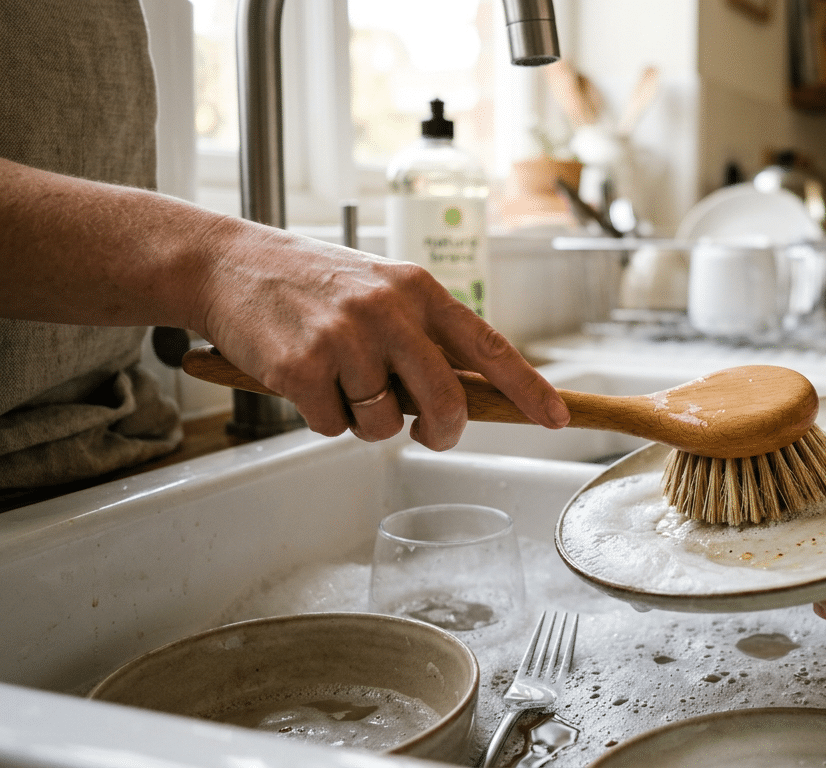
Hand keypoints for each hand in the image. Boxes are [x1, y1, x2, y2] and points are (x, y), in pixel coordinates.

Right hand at [190, 219, 569, 448]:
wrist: (227, 264)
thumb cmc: (311, 281)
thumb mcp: (381, 289)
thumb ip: (424, 333)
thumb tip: (467, 391)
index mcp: (418, 290)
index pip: (488, 345)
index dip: (528, 388)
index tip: (556, 417)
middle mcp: (388, 312)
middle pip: (446, 400)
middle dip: (443, 431)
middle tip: (429, 433)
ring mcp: (344, 340)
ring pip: (385, 423)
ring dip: (366, 421)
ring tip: (339, 381)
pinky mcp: (302, 369)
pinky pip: (333, 428)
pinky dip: (321, 419)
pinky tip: (304, 381)